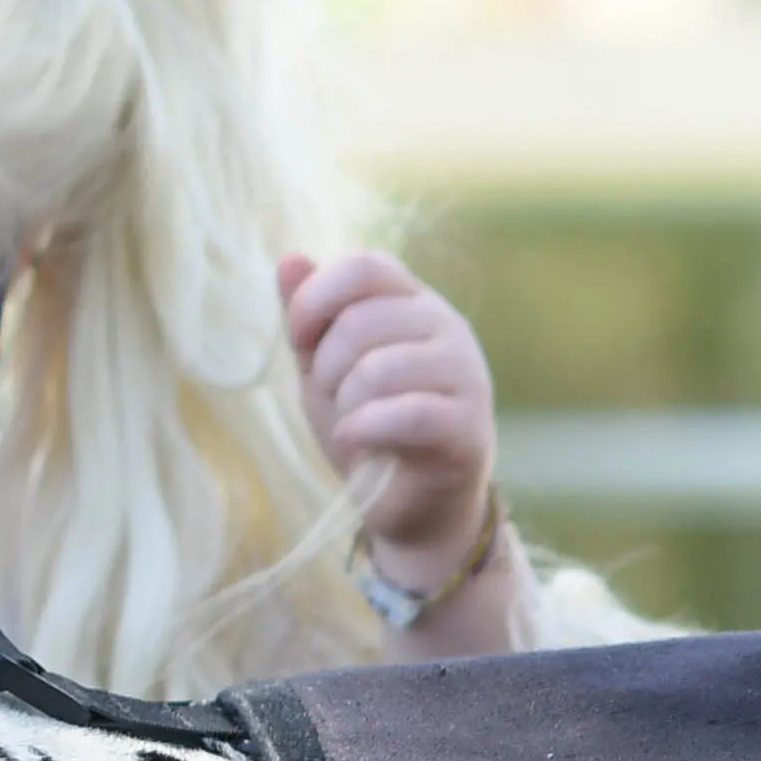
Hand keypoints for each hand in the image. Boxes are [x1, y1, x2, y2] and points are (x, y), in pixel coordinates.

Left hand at [284, 252, 500, 598]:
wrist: (413, 502)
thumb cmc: (369, 426)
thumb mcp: (325, 367)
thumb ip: (310, 316)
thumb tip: (290, 257)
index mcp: (414, 302)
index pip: (366, 266)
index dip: (319, 296)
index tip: (298, 339)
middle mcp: (448, 328)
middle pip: (365, 319)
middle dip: (326, 365)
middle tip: (331, 396)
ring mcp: (466, 375)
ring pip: (381, 367)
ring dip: (346, 401)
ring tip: (350, 422)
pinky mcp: (469, 427)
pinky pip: (407, 413)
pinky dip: (363, 429)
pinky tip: (352, 441)